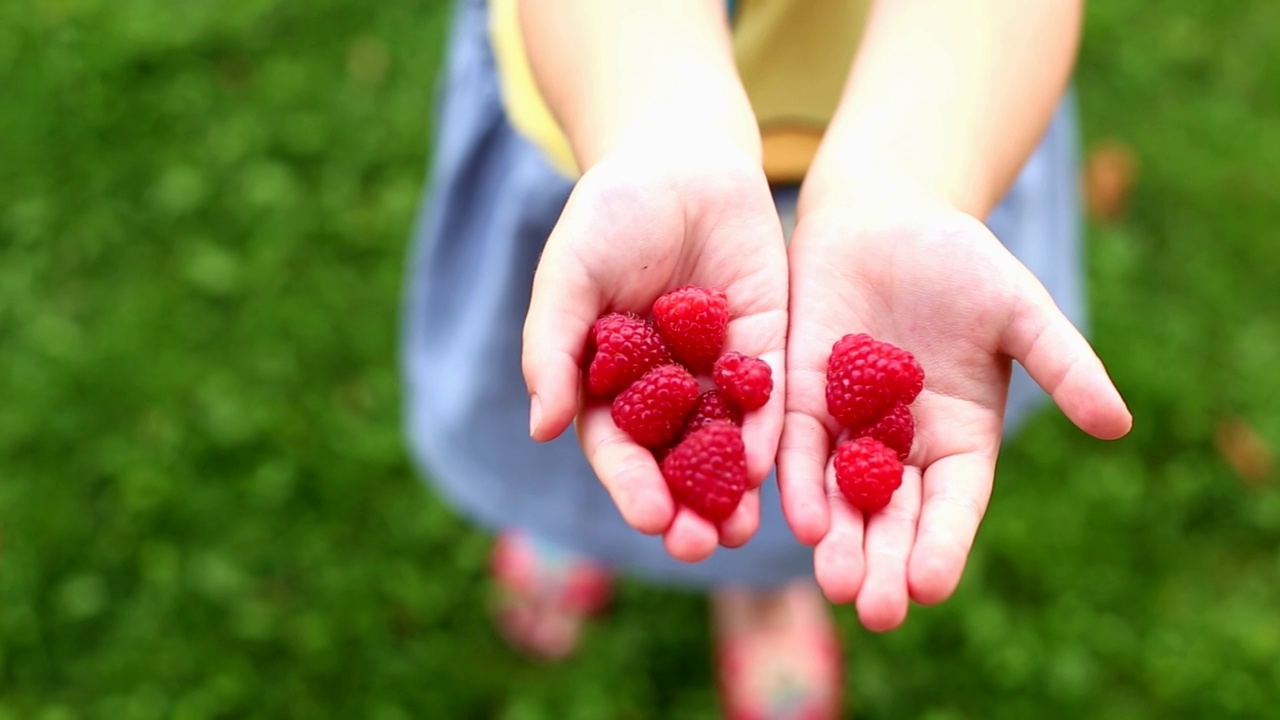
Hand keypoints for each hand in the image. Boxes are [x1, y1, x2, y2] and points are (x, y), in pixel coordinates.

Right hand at [522, 136, 788, 562]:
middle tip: (699, 546)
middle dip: (686, 507)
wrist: (680, 158)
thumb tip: (543, 429)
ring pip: (725, 446)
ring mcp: (715, 373)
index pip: (619, 448)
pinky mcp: (763, 350)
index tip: (647, 516)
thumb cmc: (610, 215)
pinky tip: (774, 470)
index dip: (631, 484)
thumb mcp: (570, 277)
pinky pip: (768, 400)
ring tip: (743, 533)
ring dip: (733, 493)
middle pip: (674, 462)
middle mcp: (663, 391)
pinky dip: (768, 435)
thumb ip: (554, 348)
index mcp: (609, 382)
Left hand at [778, 201, 1131, 629]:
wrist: (885, 216)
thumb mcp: (1019, 311)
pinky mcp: (799, 396)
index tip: (931, 586)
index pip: (952, 505)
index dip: (942, 544)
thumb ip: (1062, 364)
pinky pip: (796, 446)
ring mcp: (846, 425)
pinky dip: (797, 480)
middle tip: (875, 610)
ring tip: (835, 582)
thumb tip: (1118, 424)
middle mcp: (900, 446)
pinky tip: (799, 516)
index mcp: (959, 438)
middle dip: (883, 562)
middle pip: (891, 517)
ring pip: (839, 494)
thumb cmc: (962, 262)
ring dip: (837, 539)